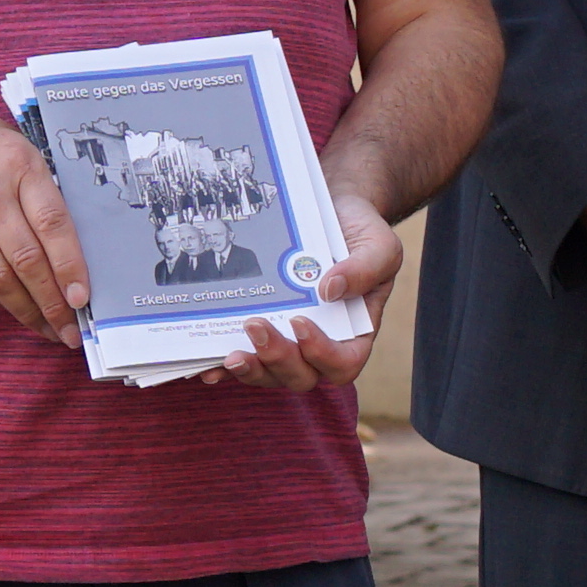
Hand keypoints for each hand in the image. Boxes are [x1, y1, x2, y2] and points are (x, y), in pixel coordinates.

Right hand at [0, 98, 86, 337]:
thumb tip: (79, 253)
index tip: (83, 299)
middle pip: (26, 260)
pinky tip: (11, 308)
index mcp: (19, 166)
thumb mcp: (19, 151)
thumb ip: (45, 193)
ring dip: (25, 311)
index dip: (70, 267)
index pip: (53, 225)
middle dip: (52, 303)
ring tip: (47, 329)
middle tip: (71, 331)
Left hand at [208, 191, 398, 394]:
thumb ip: (365, 269)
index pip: (344, 363)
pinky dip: (225, 366)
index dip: (322, 354)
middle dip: (278, 358)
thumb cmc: (360, 232)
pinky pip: (245, 357)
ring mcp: (289, 341)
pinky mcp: (261, 331)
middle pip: (303, 376)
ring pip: (271, 374)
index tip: (300, 323)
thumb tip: (328, 290)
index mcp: (355, 331)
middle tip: (255, 325)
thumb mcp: (379, 246)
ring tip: (231, 355)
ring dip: (251, 369)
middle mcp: (321, 344)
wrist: (332, 210)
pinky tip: (207, 363)